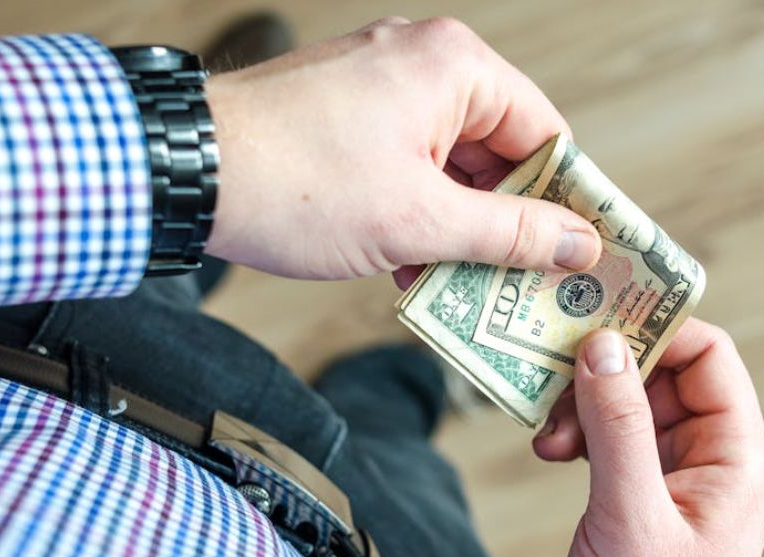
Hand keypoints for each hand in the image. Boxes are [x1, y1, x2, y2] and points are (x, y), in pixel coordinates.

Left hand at [202, 17, 601, 282]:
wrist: (184, 173)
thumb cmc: (295, 184)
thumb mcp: (419, 222)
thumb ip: (509, 234)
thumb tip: (577, 244)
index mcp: (453, 67)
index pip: (545, 133)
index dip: (566, 199)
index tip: (580, 254)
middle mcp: (420, 61)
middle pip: (499, 150)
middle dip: (506, 223)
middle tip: (522, 286)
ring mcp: (378, 85)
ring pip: (451, 164)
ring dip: (457, 228)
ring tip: (461, 288)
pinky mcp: (346, 113)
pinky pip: (408, 163)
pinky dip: (416, 212)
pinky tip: (412, 267)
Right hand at [533, 321, 763, 556]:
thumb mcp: (629, 517)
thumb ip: (619, 427)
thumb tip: (605, 345)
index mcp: (737, 460)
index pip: (710, 356)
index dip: (657, 326)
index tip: (595, 314)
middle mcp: (714, 463)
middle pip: (665, 376)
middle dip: (606, 371)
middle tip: (552, 378)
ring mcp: (679, 483)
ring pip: (634, 407)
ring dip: (586, 407)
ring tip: (547, 435)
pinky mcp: (646, 503)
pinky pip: (617, 443)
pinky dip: (583, 438)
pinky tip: (552, 453)